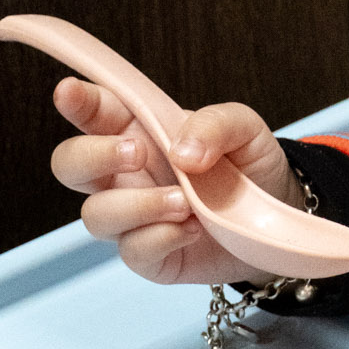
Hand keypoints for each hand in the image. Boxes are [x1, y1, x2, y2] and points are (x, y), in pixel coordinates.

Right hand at [50, 79, 301, 285]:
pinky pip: (133, 251)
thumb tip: (182, 150)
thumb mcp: (244, 129)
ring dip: (138, 206)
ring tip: (185, 202)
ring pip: (95, 216)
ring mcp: (134, 217)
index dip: (77, 101)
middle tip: (137, 152)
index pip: (95, 111)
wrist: (279, 218)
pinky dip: (162, 238)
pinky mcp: (150, 256)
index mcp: (139, 130)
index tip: (69, 92)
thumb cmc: (250, 167)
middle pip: (70, 165)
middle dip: (92, 156)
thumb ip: (214, 124)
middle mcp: (126, 174)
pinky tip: (193, 228)